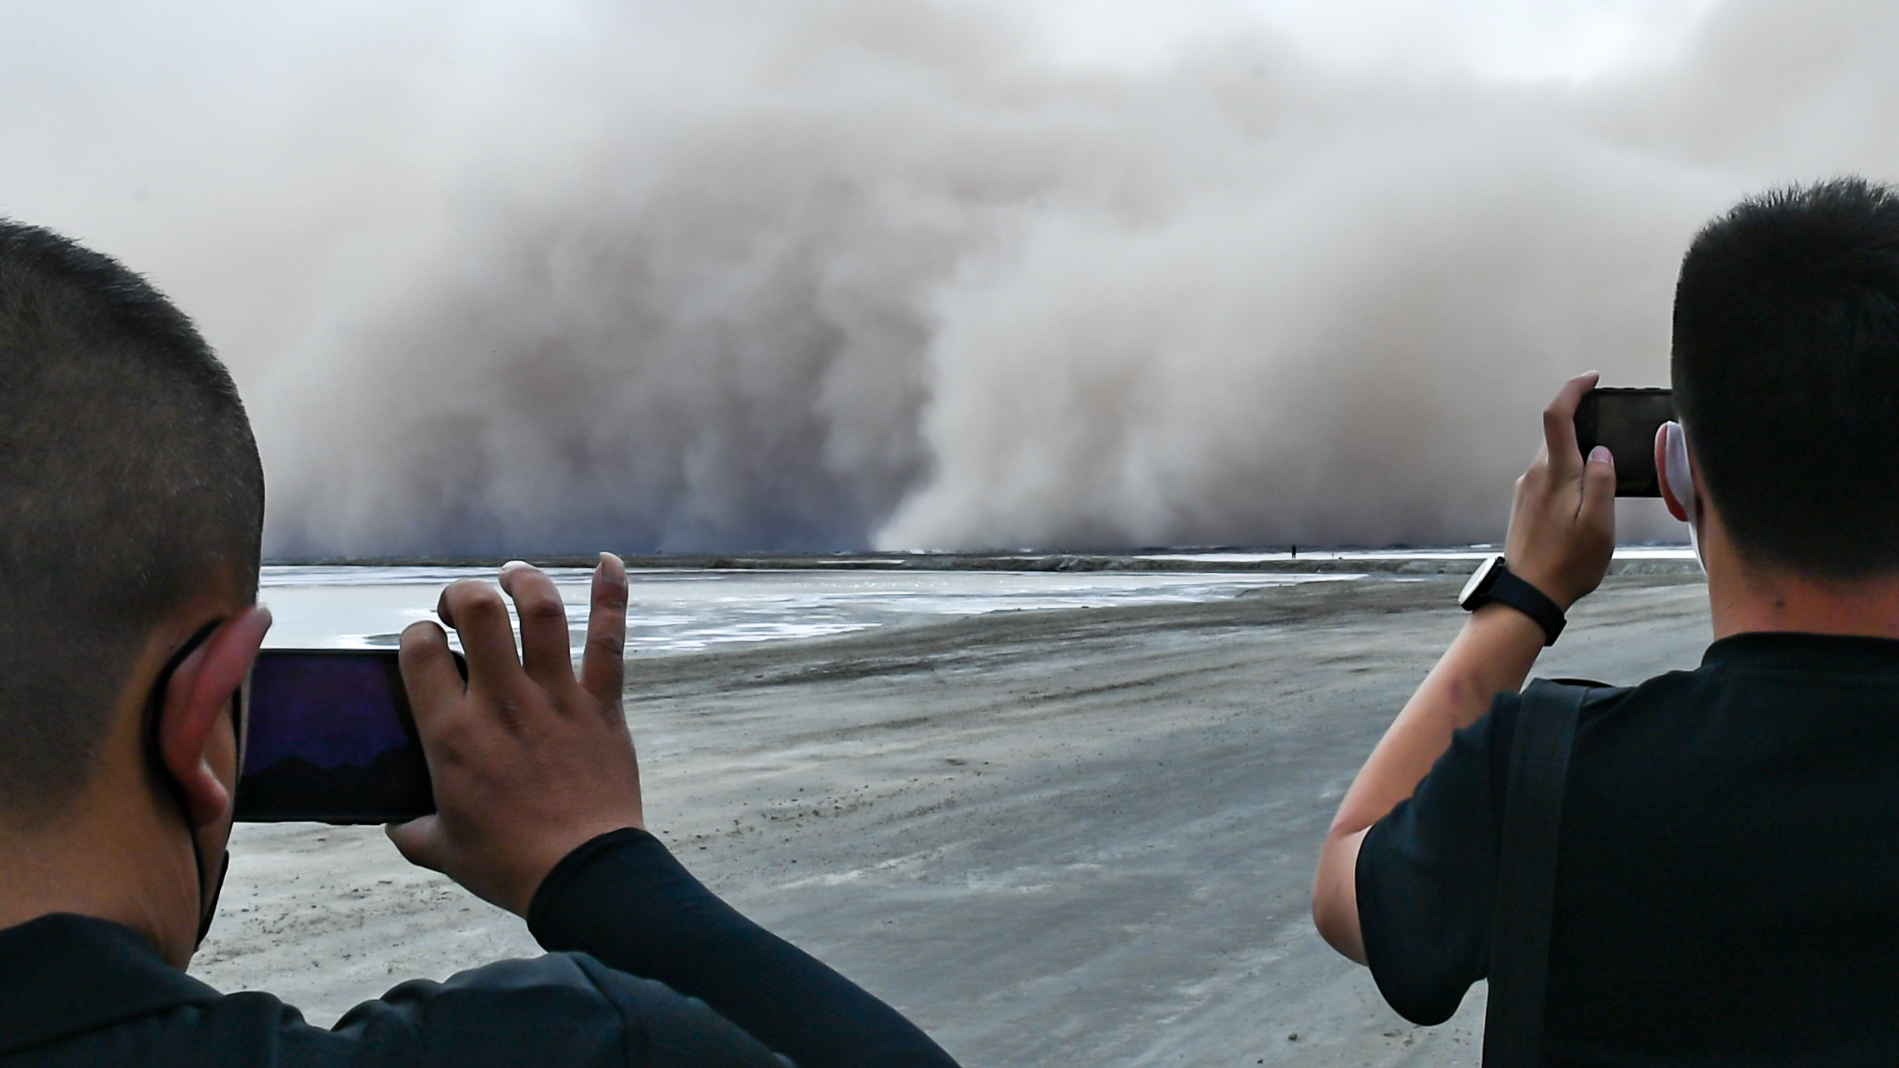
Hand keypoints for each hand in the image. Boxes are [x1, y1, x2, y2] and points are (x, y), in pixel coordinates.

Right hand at [387, 553, 640, 916]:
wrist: (583, 874)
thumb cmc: (510, 864)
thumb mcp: (440, 849)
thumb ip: (409, 828)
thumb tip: (391, 823)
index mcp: (452, 734)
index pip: (421, 650)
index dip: (417, 633)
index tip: (424, 641)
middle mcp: (502, 703)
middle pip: (479, 611)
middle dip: (463, 593)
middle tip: (463, 605)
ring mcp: (556, 698)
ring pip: (541, 612)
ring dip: (524, 581)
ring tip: (513, 575)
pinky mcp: (601, 705)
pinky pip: (609, 641)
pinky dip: (612, 596)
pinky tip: (610, 563)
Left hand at [1504, 372, 1615, 609]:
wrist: (1528, 594)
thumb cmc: (1568, 563)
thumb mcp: (1599, 525)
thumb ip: (1601, 482)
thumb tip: (1600, 450)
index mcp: (1555, 474)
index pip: (1557, 416)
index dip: (1573, 390)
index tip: (1592, 378)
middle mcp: (1535, 475)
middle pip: (1557, 435)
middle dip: (1583, 425)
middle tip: (1612, 430)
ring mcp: (1526, 489)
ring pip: (1554, 457)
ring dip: (1578, 455)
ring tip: (1605, 473)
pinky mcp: (1524, 504)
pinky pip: (1549, 476)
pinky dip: (1568, 474)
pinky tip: (1585, 497)